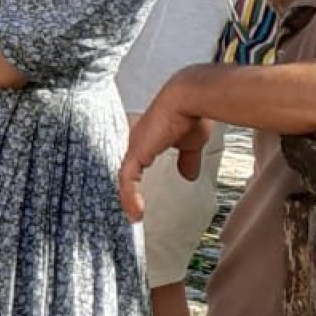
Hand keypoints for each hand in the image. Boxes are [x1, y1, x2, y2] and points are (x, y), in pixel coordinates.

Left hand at [118, 90, 213, 222]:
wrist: (190, 98)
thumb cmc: (191, 114)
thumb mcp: (190, 143)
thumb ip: (187, 159)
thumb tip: (189, 176)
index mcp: (146, 140)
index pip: (133, 163)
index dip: (133, 180)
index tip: (137, 196)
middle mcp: (136, 143)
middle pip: (124, 172)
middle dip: (124, 192)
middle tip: (130, 210)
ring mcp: (134, 148)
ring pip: (123, 179)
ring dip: (127, 199)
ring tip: (134, 216)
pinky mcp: (136, 153)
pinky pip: (127, 180)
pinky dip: (130, 197)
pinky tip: (136, 213)